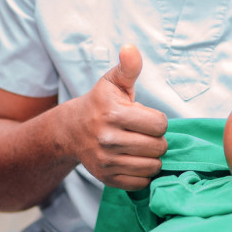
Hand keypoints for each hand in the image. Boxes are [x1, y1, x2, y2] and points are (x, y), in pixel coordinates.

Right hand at [71, 44, 167, 190]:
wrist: (72, 130)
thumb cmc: (101, 103)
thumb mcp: (113, 81)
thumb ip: (128, 67)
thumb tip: (130, 48)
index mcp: (114, 114)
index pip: (159, 124)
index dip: (157, 120)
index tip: (146, 117)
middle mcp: (108, 140)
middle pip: (158, 147)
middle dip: (157, 139)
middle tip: (144, 133)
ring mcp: (107, 162)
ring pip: (153, 167)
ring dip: (152, 157)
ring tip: (141, 146)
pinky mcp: (107, 179)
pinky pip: (141, 182)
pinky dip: (143, 173)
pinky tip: (134, 159)